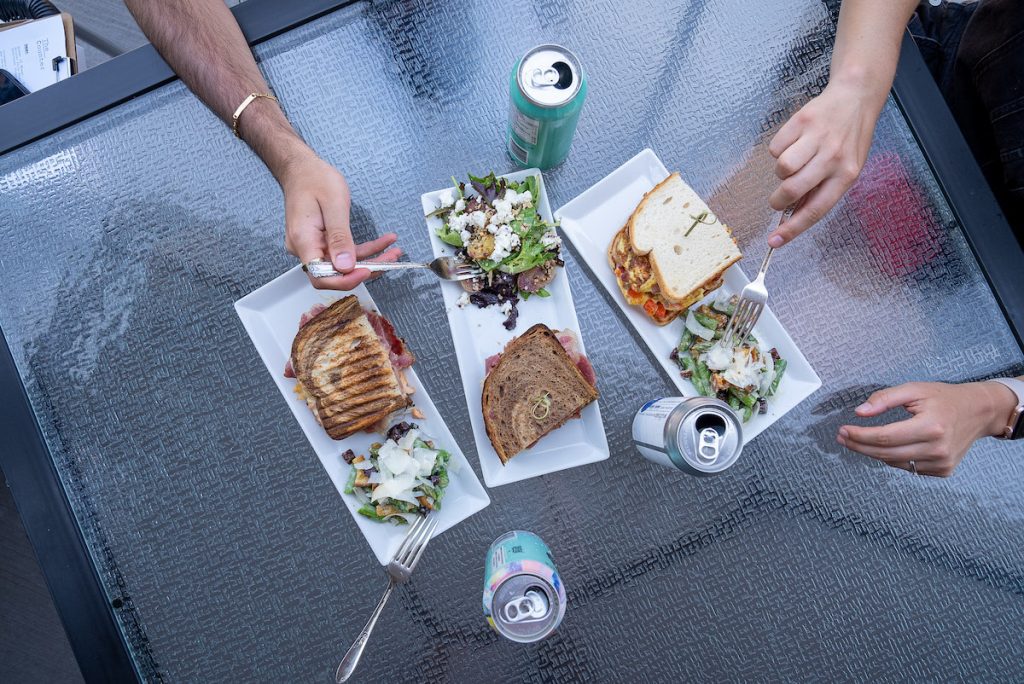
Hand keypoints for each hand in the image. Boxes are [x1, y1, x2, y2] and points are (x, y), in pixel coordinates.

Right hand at [279, 150, 400, 288]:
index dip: (346, 279)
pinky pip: (345, 252)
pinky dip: (365, 250)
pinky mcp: (322, 242)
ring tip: (394, 251)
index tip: (367, 271)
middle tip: (390, 259)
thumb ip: (339, 237)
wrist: (302, 169)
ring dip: (370, 260)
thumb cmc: (315, 179)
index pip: (321, 275)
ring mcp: (314, 246)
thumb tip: (345, 266)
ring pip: (344, 264)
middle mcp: (305, 247)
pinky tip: (383, 243)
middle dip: (365, 269)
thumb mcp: (334, 205)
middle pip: (335, 273)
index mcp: (303, 240)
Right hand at [766, 77, 884, 246]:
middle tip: (778, 199)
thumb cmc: (849, 140)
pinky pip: (776, 147)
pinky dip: (779, 149)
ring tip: (794, 161)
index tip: (774, 242)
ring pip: (781, 167)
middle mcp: (833, 157)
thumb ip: (821, 192)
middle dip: (778, 200)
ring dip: (781, 170)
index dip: (792, 229)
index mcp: (846, 175)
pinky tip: (794, 142)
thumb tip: (792, 217)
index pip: (816, 210)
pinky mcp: (802, 121)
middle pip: (792, 189)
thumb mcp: (846, 169)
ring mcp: (817, 137)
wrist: (856, 98)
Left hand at [836, 382, 1016, 476]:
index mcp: (930, 426)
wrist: (978, 412)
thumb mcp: (913, 389)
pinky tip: (889, 446)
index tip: (842, 430)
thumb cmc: (944, 398)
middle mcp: (937, 448)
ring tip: (860, 440)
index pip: (884, 436)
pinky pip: (908, 467)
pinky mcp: (943, 470)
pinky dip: (894, 458)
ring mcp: (941, 462)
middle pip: (886, 453)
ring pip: (894, 462)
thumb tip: (859, 412)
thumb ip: (884, 399)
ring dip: (873, 453)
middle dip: (859, 446)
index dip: (859, 435)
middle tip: (842, 438)